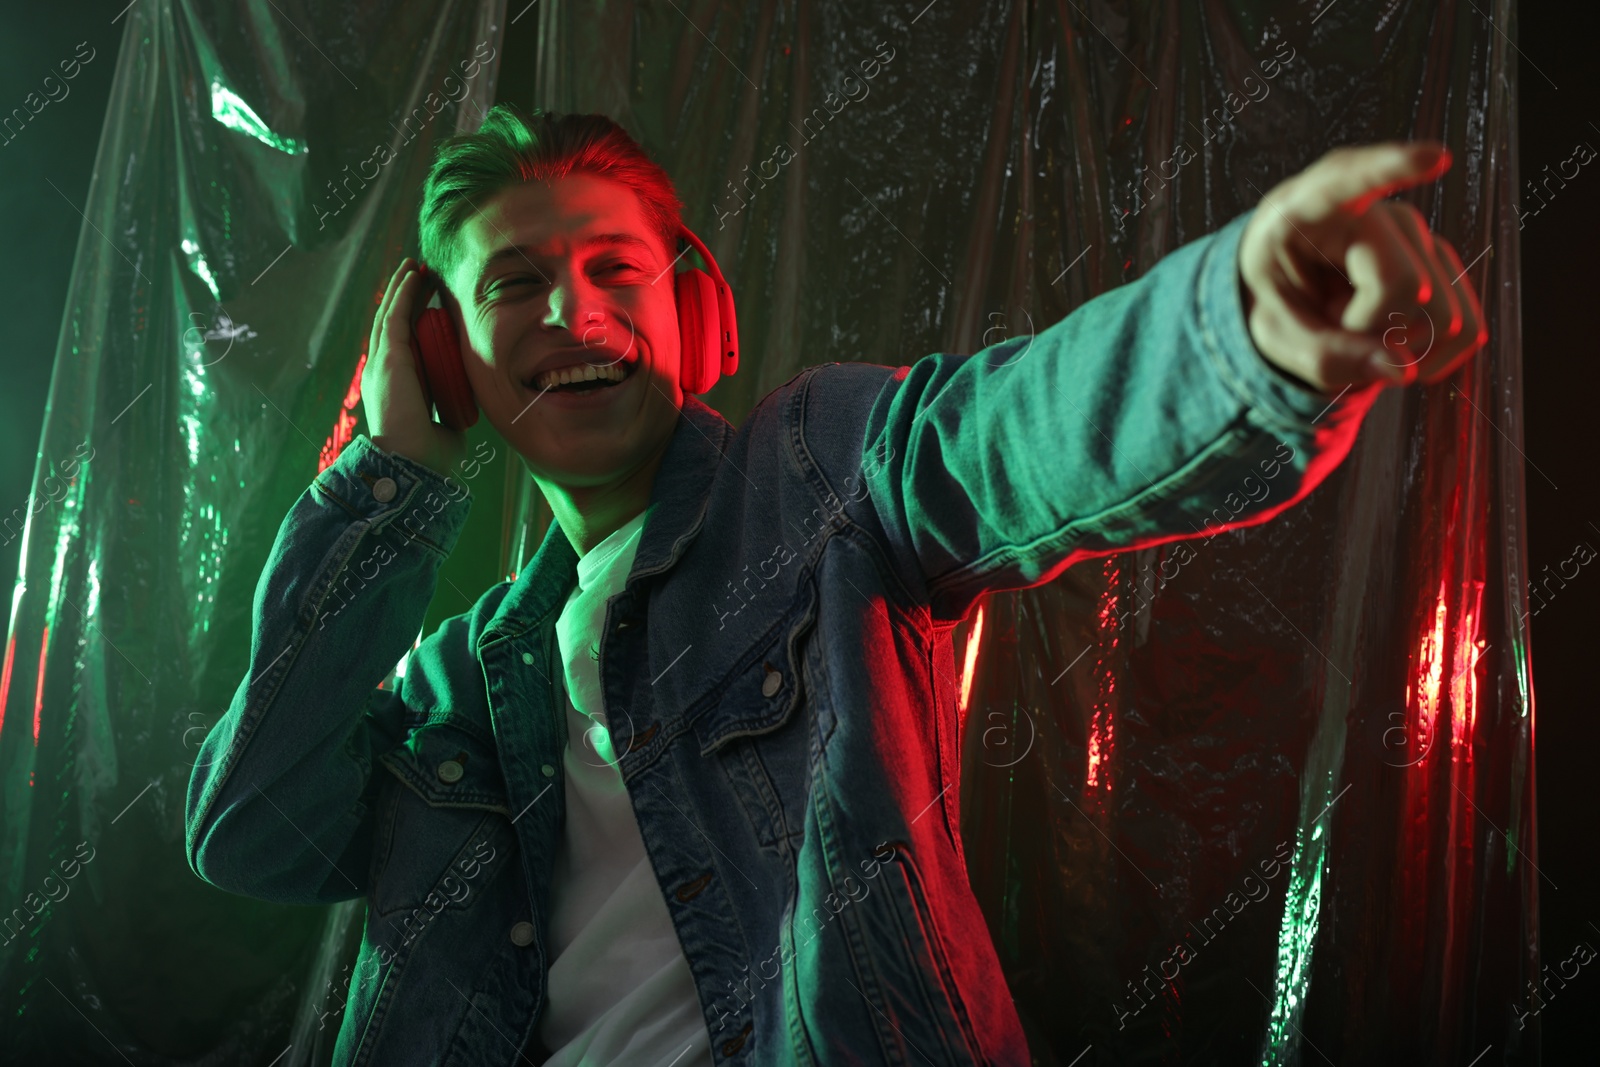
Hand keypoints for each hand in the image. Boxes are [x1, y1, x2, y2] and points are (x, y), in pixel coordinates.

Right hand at [361, 257, 469, 477]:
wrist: (412, 465)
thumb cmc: (429, 456)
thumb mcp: (445, 425)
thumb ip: (450, 412)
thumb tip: (464, 408)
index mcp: (395, 385)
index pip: (403, 342)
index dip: (412, 318)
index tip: (429, 300)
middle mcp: (383, 370)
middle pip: (393, 322)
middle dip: (405, 295)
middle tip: (420, 272)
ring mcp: (382, 363)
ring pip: (390, 314)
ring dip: (403, 287)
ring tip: (415, 265)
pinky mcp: (387, 359)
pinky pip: (394, 317)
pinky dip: (403, 294)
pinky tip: (413, 276)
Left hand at [1238, 141, 1487, 392]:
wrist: (1292, 285)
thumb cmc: (1276, 293)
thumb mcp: (1272, 330)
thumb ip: (1322, 355)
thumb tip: (1402, 369)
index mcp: (1307, 207)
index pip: (1351, 179)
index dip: (1395, 168)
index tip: (1435, 158)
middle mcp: (1374, 209)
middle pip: (1406, 286)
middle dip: (1368, 331)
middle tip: (1328, 320)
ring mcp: (1414, 233)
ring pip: (1443, 314)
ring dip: (1396, 345)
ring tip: (1354, 323)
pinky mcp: (1441, 261)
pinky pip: (1466, 327)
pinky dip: (1433, 356)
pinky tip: (1396, 351)